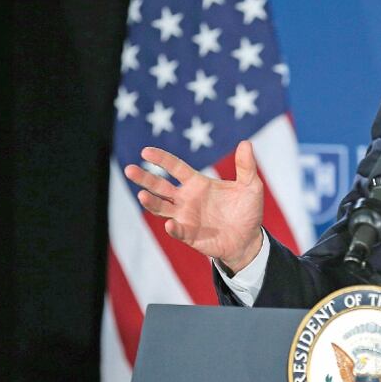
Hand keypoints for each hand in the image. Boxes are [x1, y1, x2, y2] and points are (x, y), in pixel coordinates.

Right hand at [124, 141, 264, 273]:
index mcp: (198, 183)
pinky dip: (174, 228)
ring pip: (161, 208)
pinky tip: (171, 224)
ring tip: (141, 195)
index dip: (161, 159)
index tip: (145, 151)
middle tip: (129, 169)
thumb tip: (246, 143)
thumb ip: (246, 166)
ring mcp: (186, 217)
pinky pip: (178, 231)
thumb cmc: (247, 210)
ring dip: (151, 202)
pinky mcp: (190, 235)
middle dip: (145, 178)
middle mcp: (187, 199)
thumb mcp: (251, 186)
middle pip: (160, 186)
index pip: (175, 167)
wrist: (249, 238)